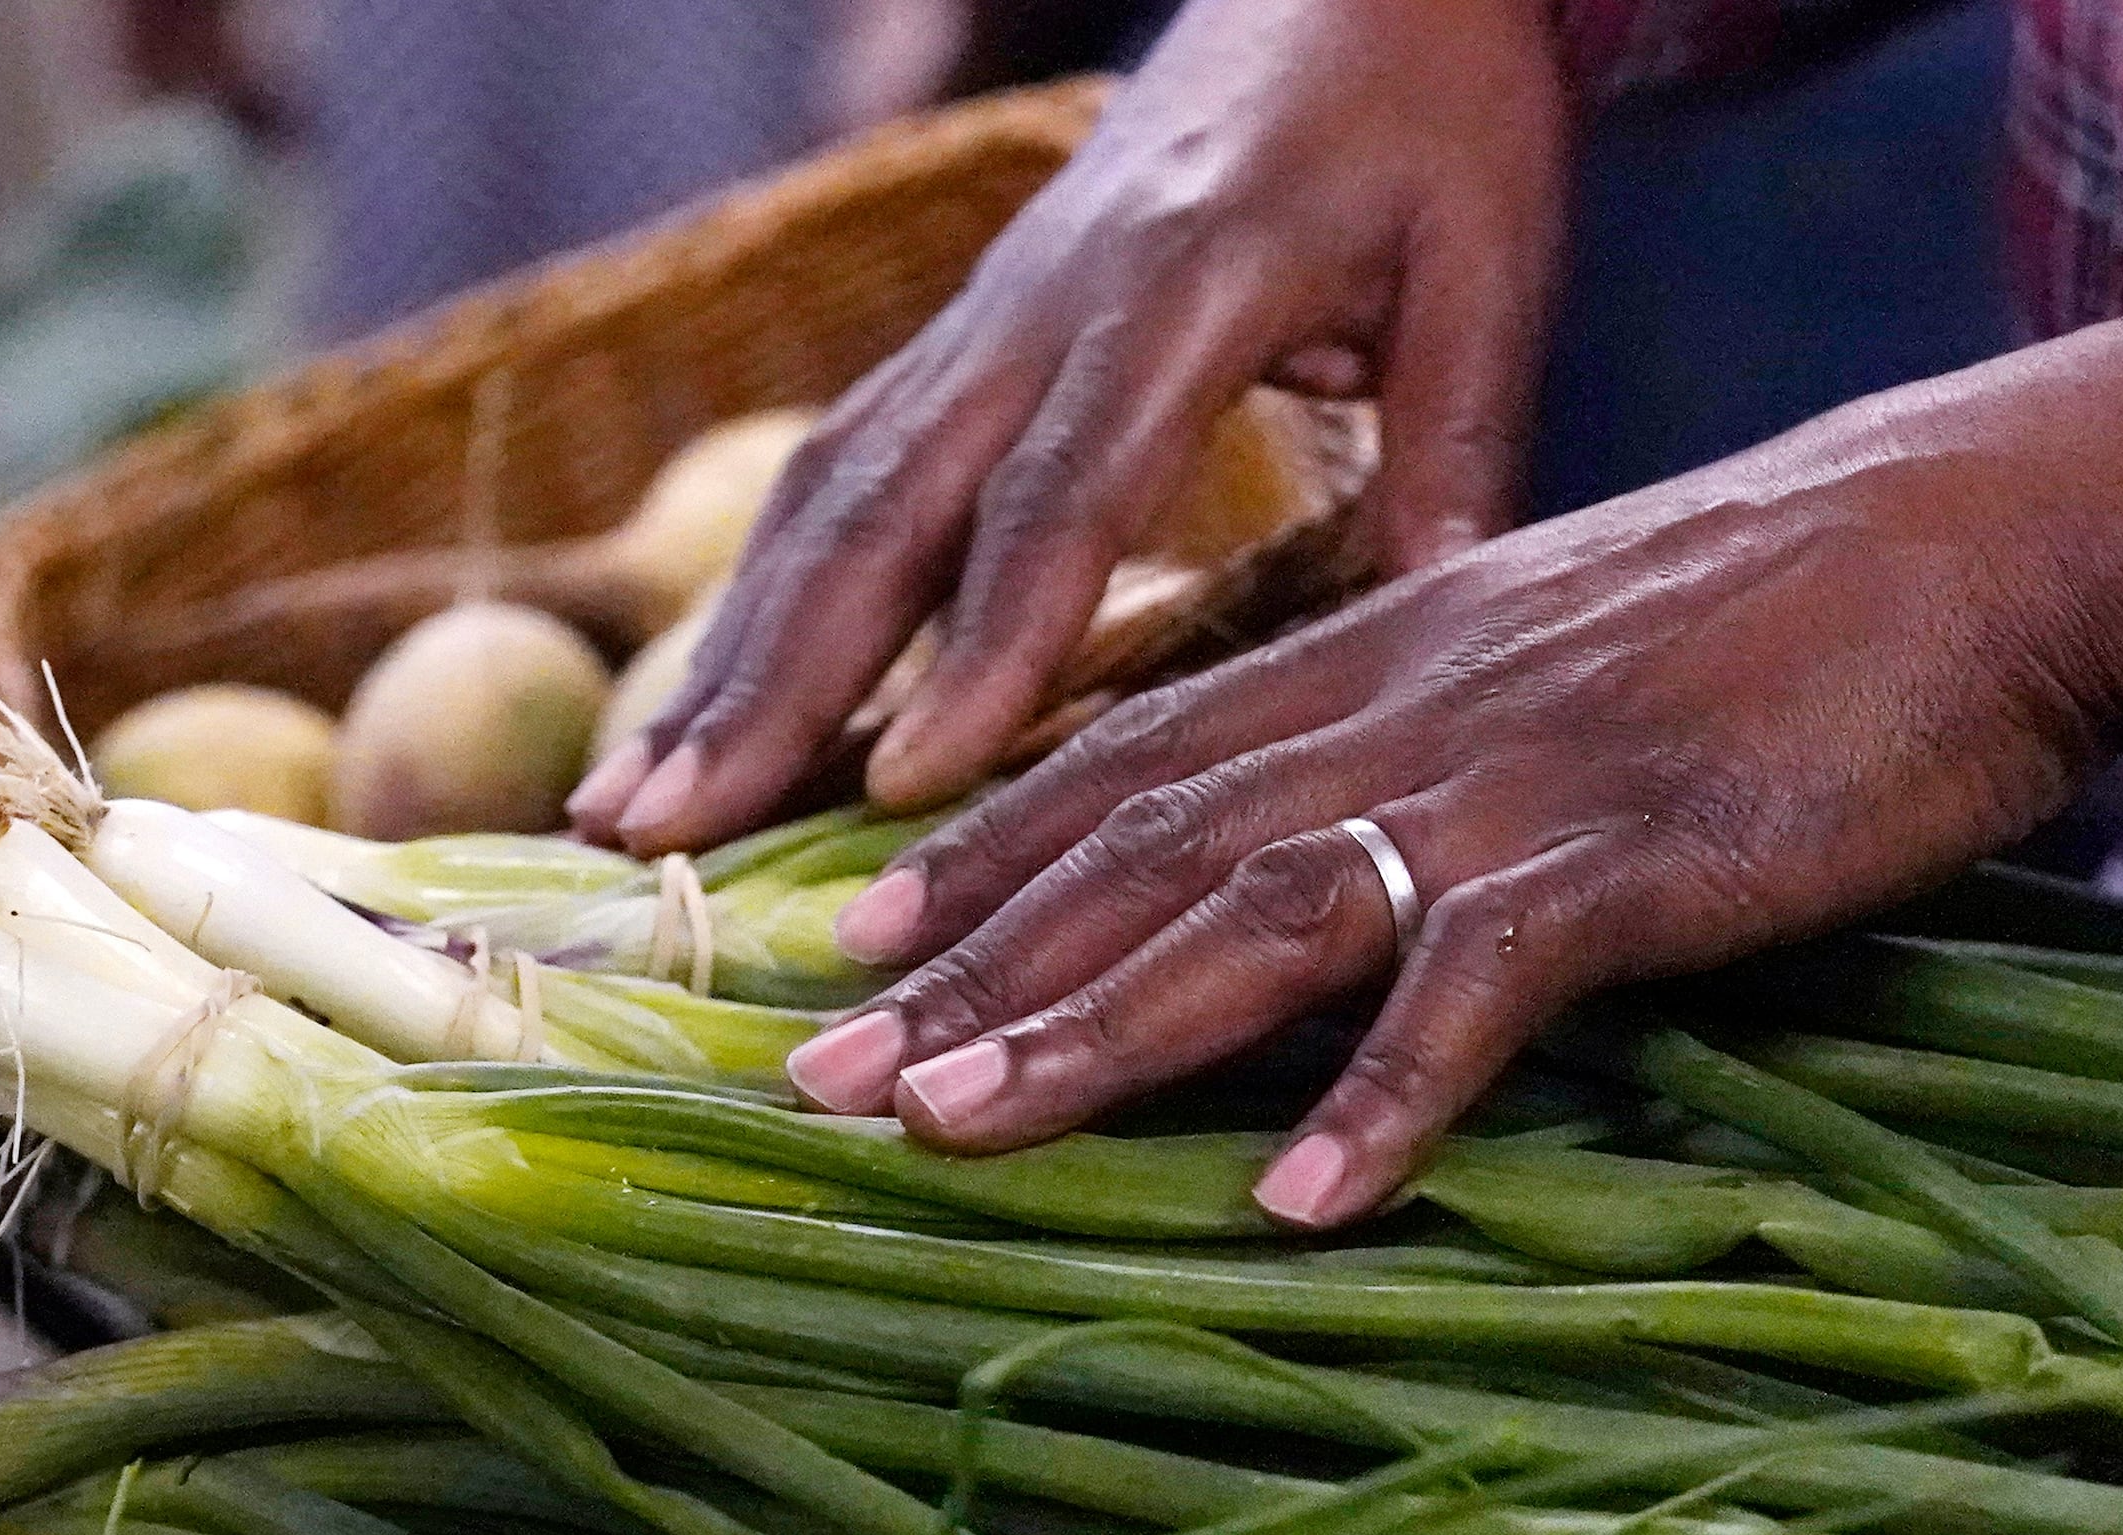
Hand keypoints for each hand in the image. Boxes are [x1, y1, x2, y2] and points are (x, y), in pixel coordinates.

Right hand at [569, 0, 1573, 852]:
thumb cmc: (1428, 116)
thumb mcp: (1489, 259)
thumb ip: (1462, 438)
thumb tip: (1442, 621)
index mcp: (1180, 289)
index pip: (1065, 489)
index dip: (987, 642)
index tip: (914, 781)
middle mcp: (1040, 306)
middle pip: (880, 502)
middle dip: (772, 678)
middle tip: (668, 830)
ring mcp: (981, 319)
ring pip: (822, 494)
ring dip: (723, 655)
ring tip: (632, 809)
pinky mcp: (961, 339)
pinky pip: (835, 475)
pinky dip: (758, 602)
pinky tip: (704, 716)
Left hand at [780, 307, 2122, 1226]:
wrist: (1990, 533)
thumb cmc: (1786, 612)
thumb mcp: (1560, 648)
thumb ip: (1430, 732)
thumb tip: (1340, 848)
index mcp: (1380, 655)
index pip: (1133, 760)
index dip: (982, 854)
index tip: (844, 941)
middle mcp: (1404, 708)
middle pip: (1144, 846)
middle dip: (972, 966)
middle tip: (820, 1076)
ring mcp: (1512, 780)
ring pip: (1256, 911)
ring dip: (1100, 1029)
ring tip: (960, 1126)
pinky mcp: (1637, 854)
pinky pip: (1481, 987)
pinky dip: (1386, 1092)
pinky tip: (1298, 1203)